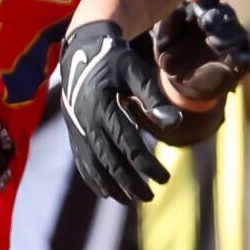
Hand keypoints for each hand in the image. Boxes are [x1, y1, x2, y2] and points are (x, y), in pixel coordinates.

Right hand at [62, 20, 181, 202]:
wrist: (81, 48)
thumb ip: (154, 98)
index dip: (145, 164)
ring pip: (92, 162)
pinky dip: (92, 177)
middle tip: (150, 197)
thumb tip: (177, 124)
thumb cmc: (115, 59)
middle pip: (109, 158)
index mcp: (101, 104)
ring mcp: (75, 126)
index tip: (164, 178)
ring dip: (110, 184)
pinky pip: (81, 158)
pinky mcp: (72, 130)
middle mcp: (84, 119)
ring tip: (130, 200)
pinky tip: (106, 191)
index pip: (126, 143)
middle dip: (129, 180)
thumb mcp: (135, 72)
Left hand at [152, 0, 249, 105]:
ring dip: (225, 35)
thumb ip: (167, 21)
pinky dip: (237, 55)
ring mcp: (236, 40)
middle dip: (215, 16)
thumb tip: (177, 6)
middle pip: (225, 9)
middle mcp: (222, 21)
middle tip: (203, 24)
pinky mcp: (244, 60)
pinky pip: (247, 56)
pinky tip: (226, 57)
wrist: (184, 84)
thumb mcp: (162, 39)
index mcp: (202, 10)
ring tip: (211, 43)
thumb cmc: (172, 54)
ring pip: (238, 31)